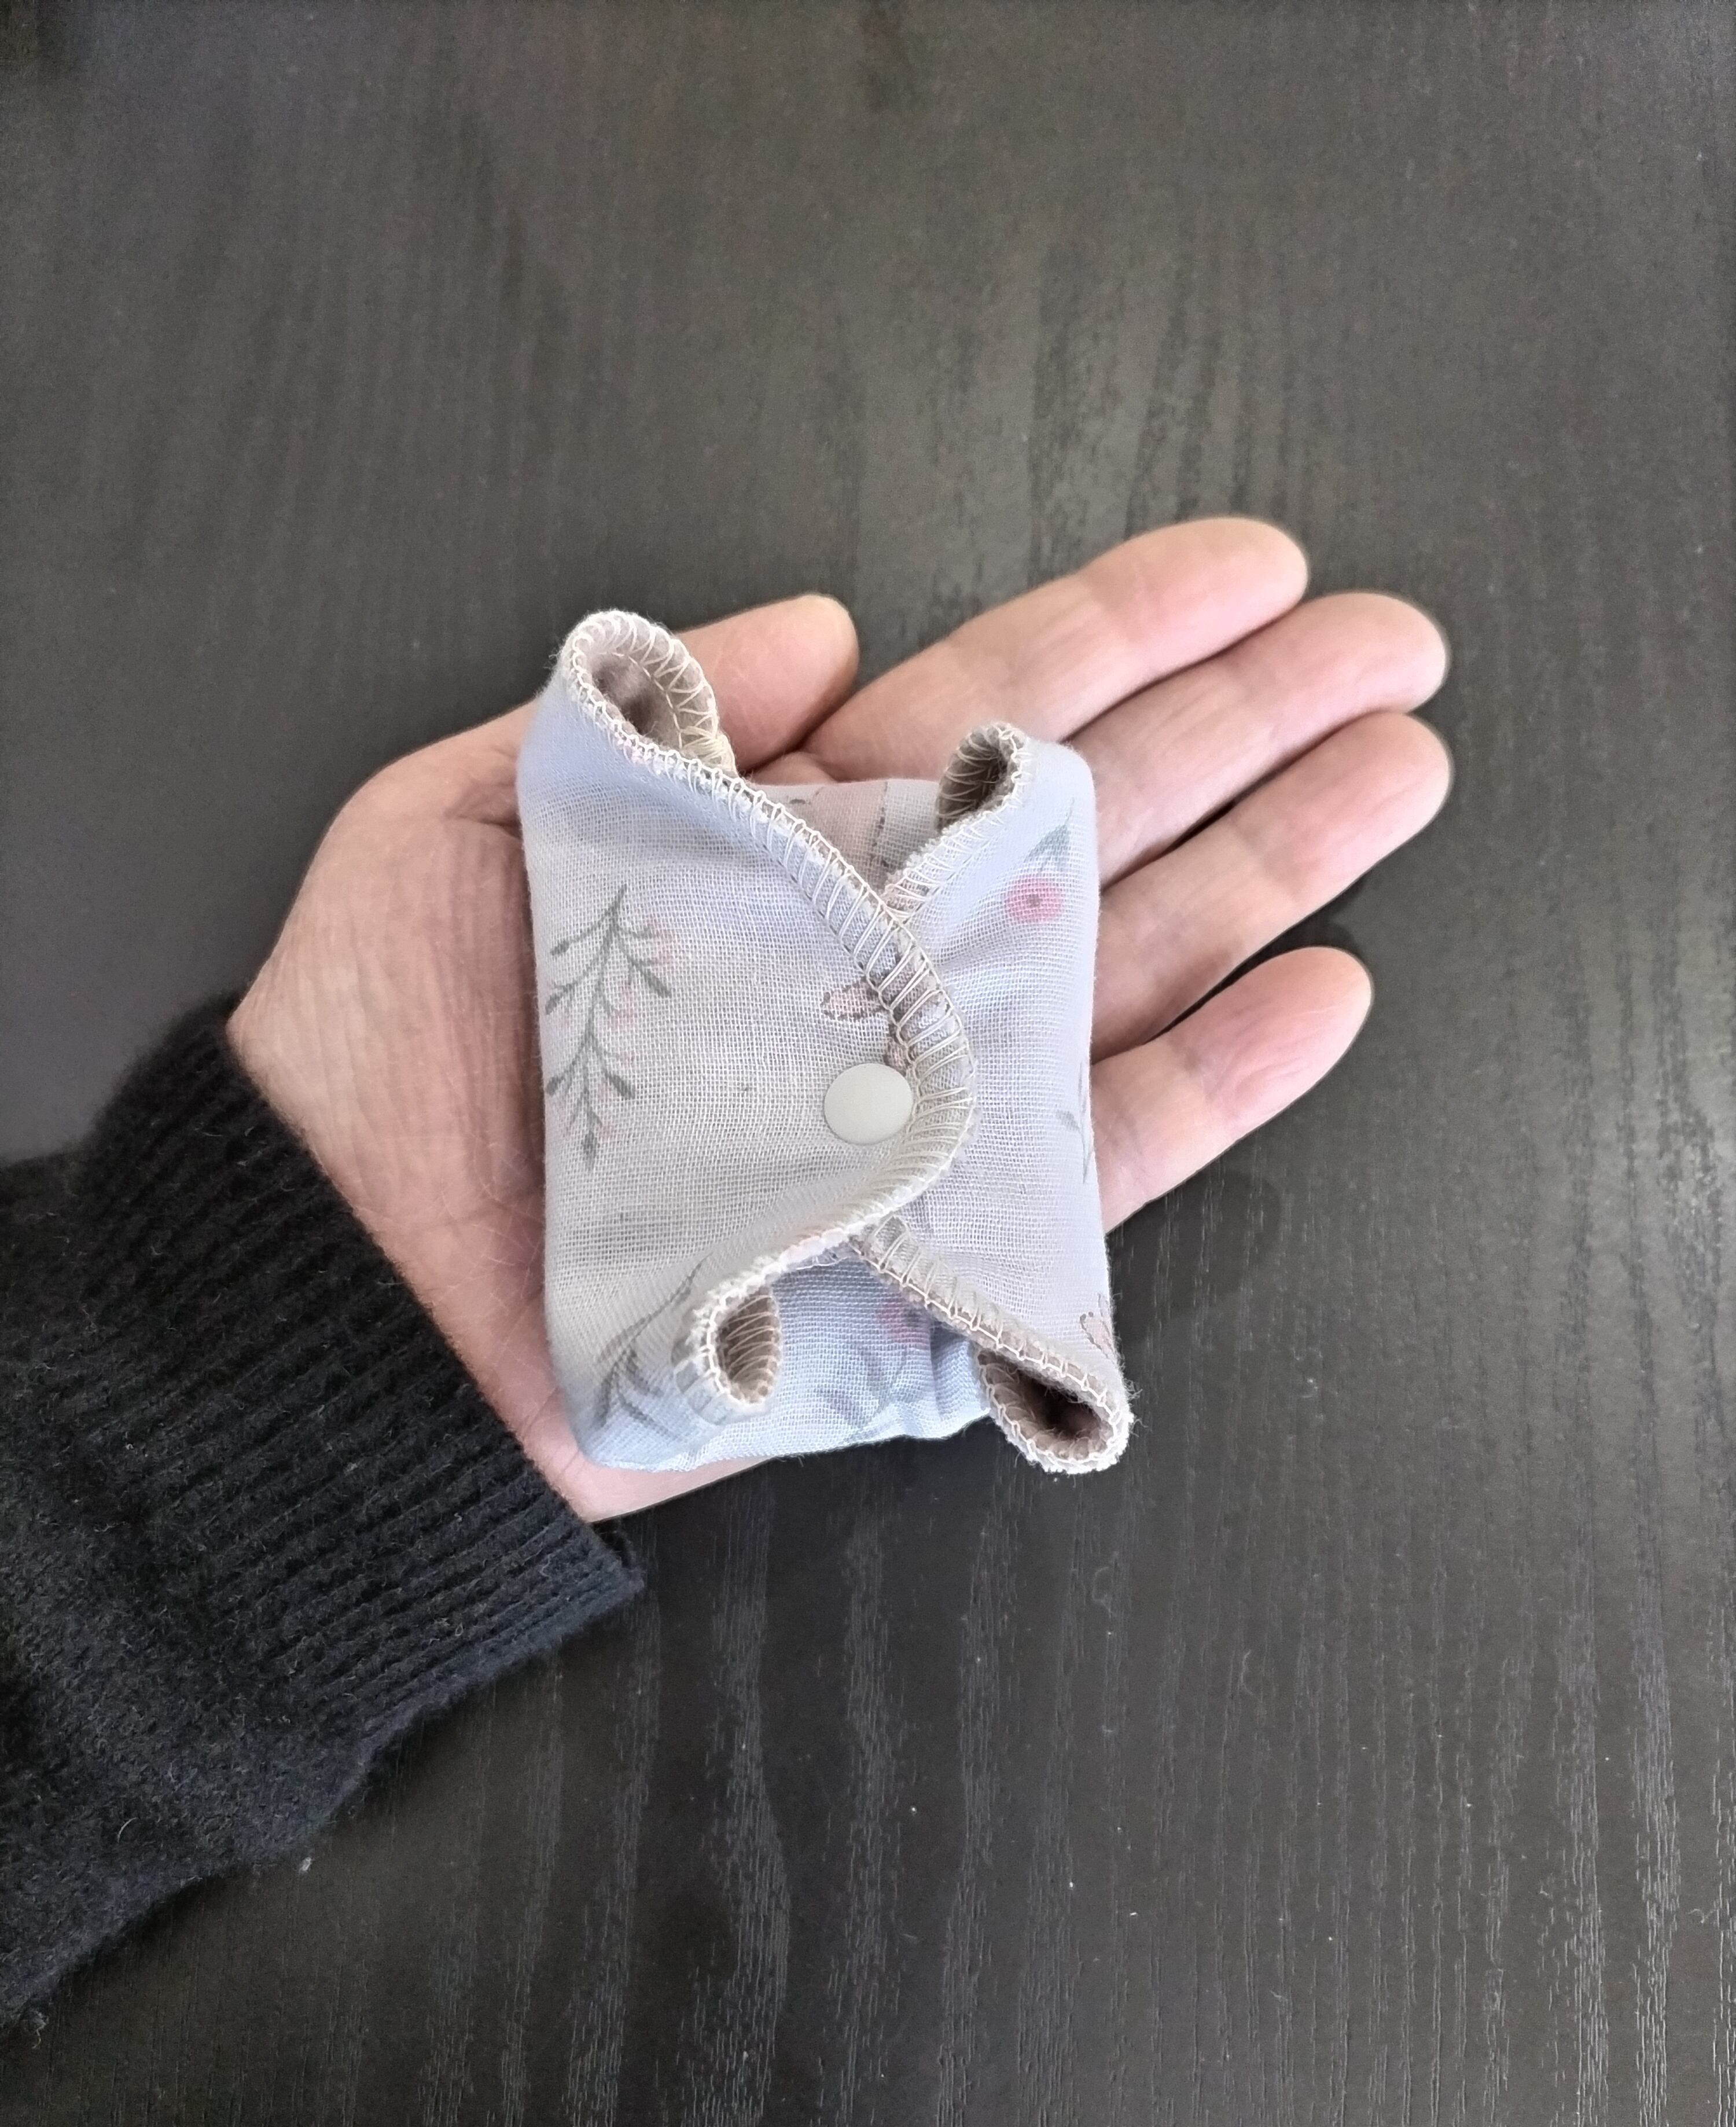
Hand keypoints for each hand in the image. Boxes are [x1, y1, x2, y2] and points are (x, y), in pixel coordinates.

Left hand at [229, 520, 1447, 1518]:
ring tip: (1401, 772)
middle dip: (1251, 725)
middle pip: (1104, 816)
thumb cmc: (376, 1054)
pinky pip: (1112, 1152)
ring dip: (1279, 865)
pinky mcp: (945, 1236)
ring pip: (1139, 962)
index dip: (1129, 629)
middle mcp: (882, 957)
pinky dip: (1224, 1078)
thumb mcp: (458, 818)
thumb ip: (645, 707)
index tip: (1255, 565)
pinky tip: (1324, 991)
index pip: (993, 708)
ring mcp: (928, 1093)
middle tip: (1392, 646)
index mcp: (784, 843)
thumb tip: (827, 616)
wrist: (353, 1295)